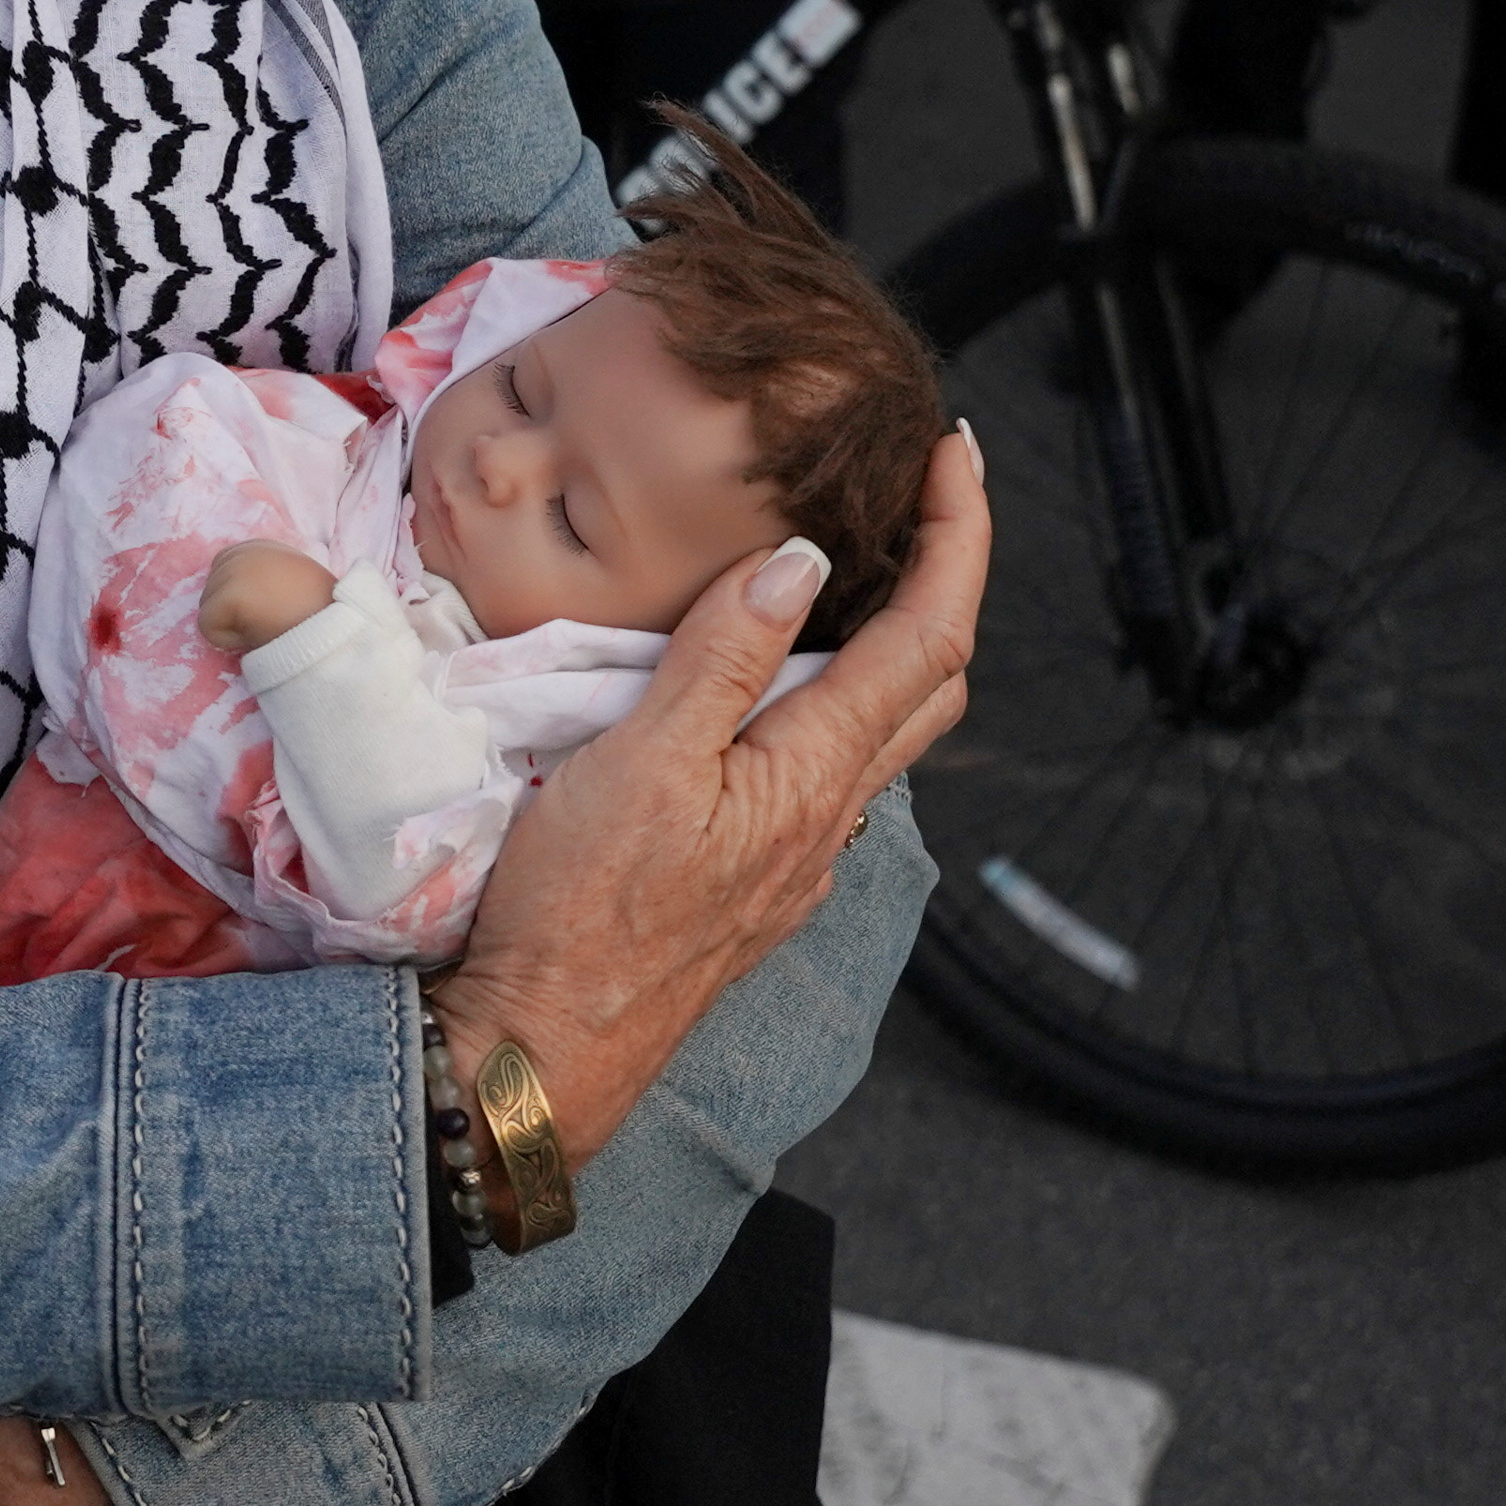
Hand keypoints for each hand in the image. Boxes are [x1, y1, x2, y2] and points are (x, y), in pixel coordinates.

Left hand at [198, 542, 338, 657]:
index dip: (238, 597)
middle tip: (269, 620)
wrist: (338, 626)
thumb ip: (265, 577)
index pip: (220, 571)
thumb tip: (245, 593)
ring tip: (268, 626)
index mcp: (258, 546)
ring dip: (233, 626)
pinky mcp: (231, 595)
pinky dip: (228, 640)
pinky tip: (258, 635)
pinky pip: (208, 628)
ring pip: (207, 610)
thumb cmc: (319, 612)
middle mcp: (243, 551)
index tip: (267, 609)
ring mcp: (236, 571)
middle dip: (232, 612)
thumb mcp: (291, 579)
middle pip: (210, 591)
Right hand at [432, 422, 986, 1158]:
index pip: (930, 636)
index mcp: (814, 773)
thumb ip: (723, 657)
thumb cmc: (579, 915)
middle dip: (947, 578)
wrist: (545, 1052)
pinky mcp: (757, 882)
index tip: (955, 453)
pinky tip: (778, 683)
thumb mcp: (641, 761)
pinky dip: (835, 697)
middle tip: (919, 496)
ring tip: (856, 565)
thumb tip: (804, 561)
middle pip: (933, 682)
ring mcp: (799, 857)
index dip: (961, 535)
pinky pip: (828, 771)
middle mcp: (830, 817)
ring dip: (895, 639)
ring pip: (884, 730)